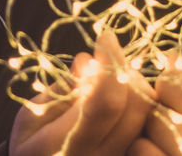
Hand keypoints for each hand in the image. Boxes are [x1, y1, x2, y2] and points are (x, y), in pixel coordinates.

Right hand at [9, 31, 153, 155]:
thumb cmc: (32, 145)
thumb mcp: (30, 118)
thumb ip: (59, 91)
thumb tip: (88, 61)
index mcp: (66, 148)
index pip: (105, 102)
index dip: (110, 63)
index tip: (105, 37)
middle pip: (136, 105)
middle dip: (124, 73)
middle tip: (104, 65)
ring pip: (149, 113)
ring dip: (134, 85)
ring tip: (109, 83)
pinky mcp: (133, 155)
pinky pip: (150, 122)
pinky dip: (140, 101)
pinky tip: (121, 99)